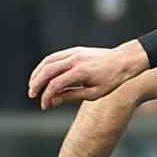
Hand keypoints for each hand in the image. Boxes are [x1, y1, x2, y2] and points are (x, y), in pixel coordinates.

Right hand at [29, 41, 149, 108]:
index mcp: (81, 72)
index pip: (56, 84)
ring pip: (48, 61)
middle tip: (32, 95)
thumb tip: (52, 100)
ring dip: (37, 73)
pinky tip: (42, 75)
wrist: (124, 61)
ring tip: (33, 86)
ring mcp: (74, 53)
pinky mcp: (74, 50)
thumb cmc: (112, 80)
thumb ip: (72, 96)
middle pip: (48, 71)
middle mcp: (75, 60)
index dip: (47, 96)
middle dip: (36, 84)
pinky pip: (55, 56)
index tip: (45, 106)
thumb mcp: (94, 93)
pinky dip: (45, 66)